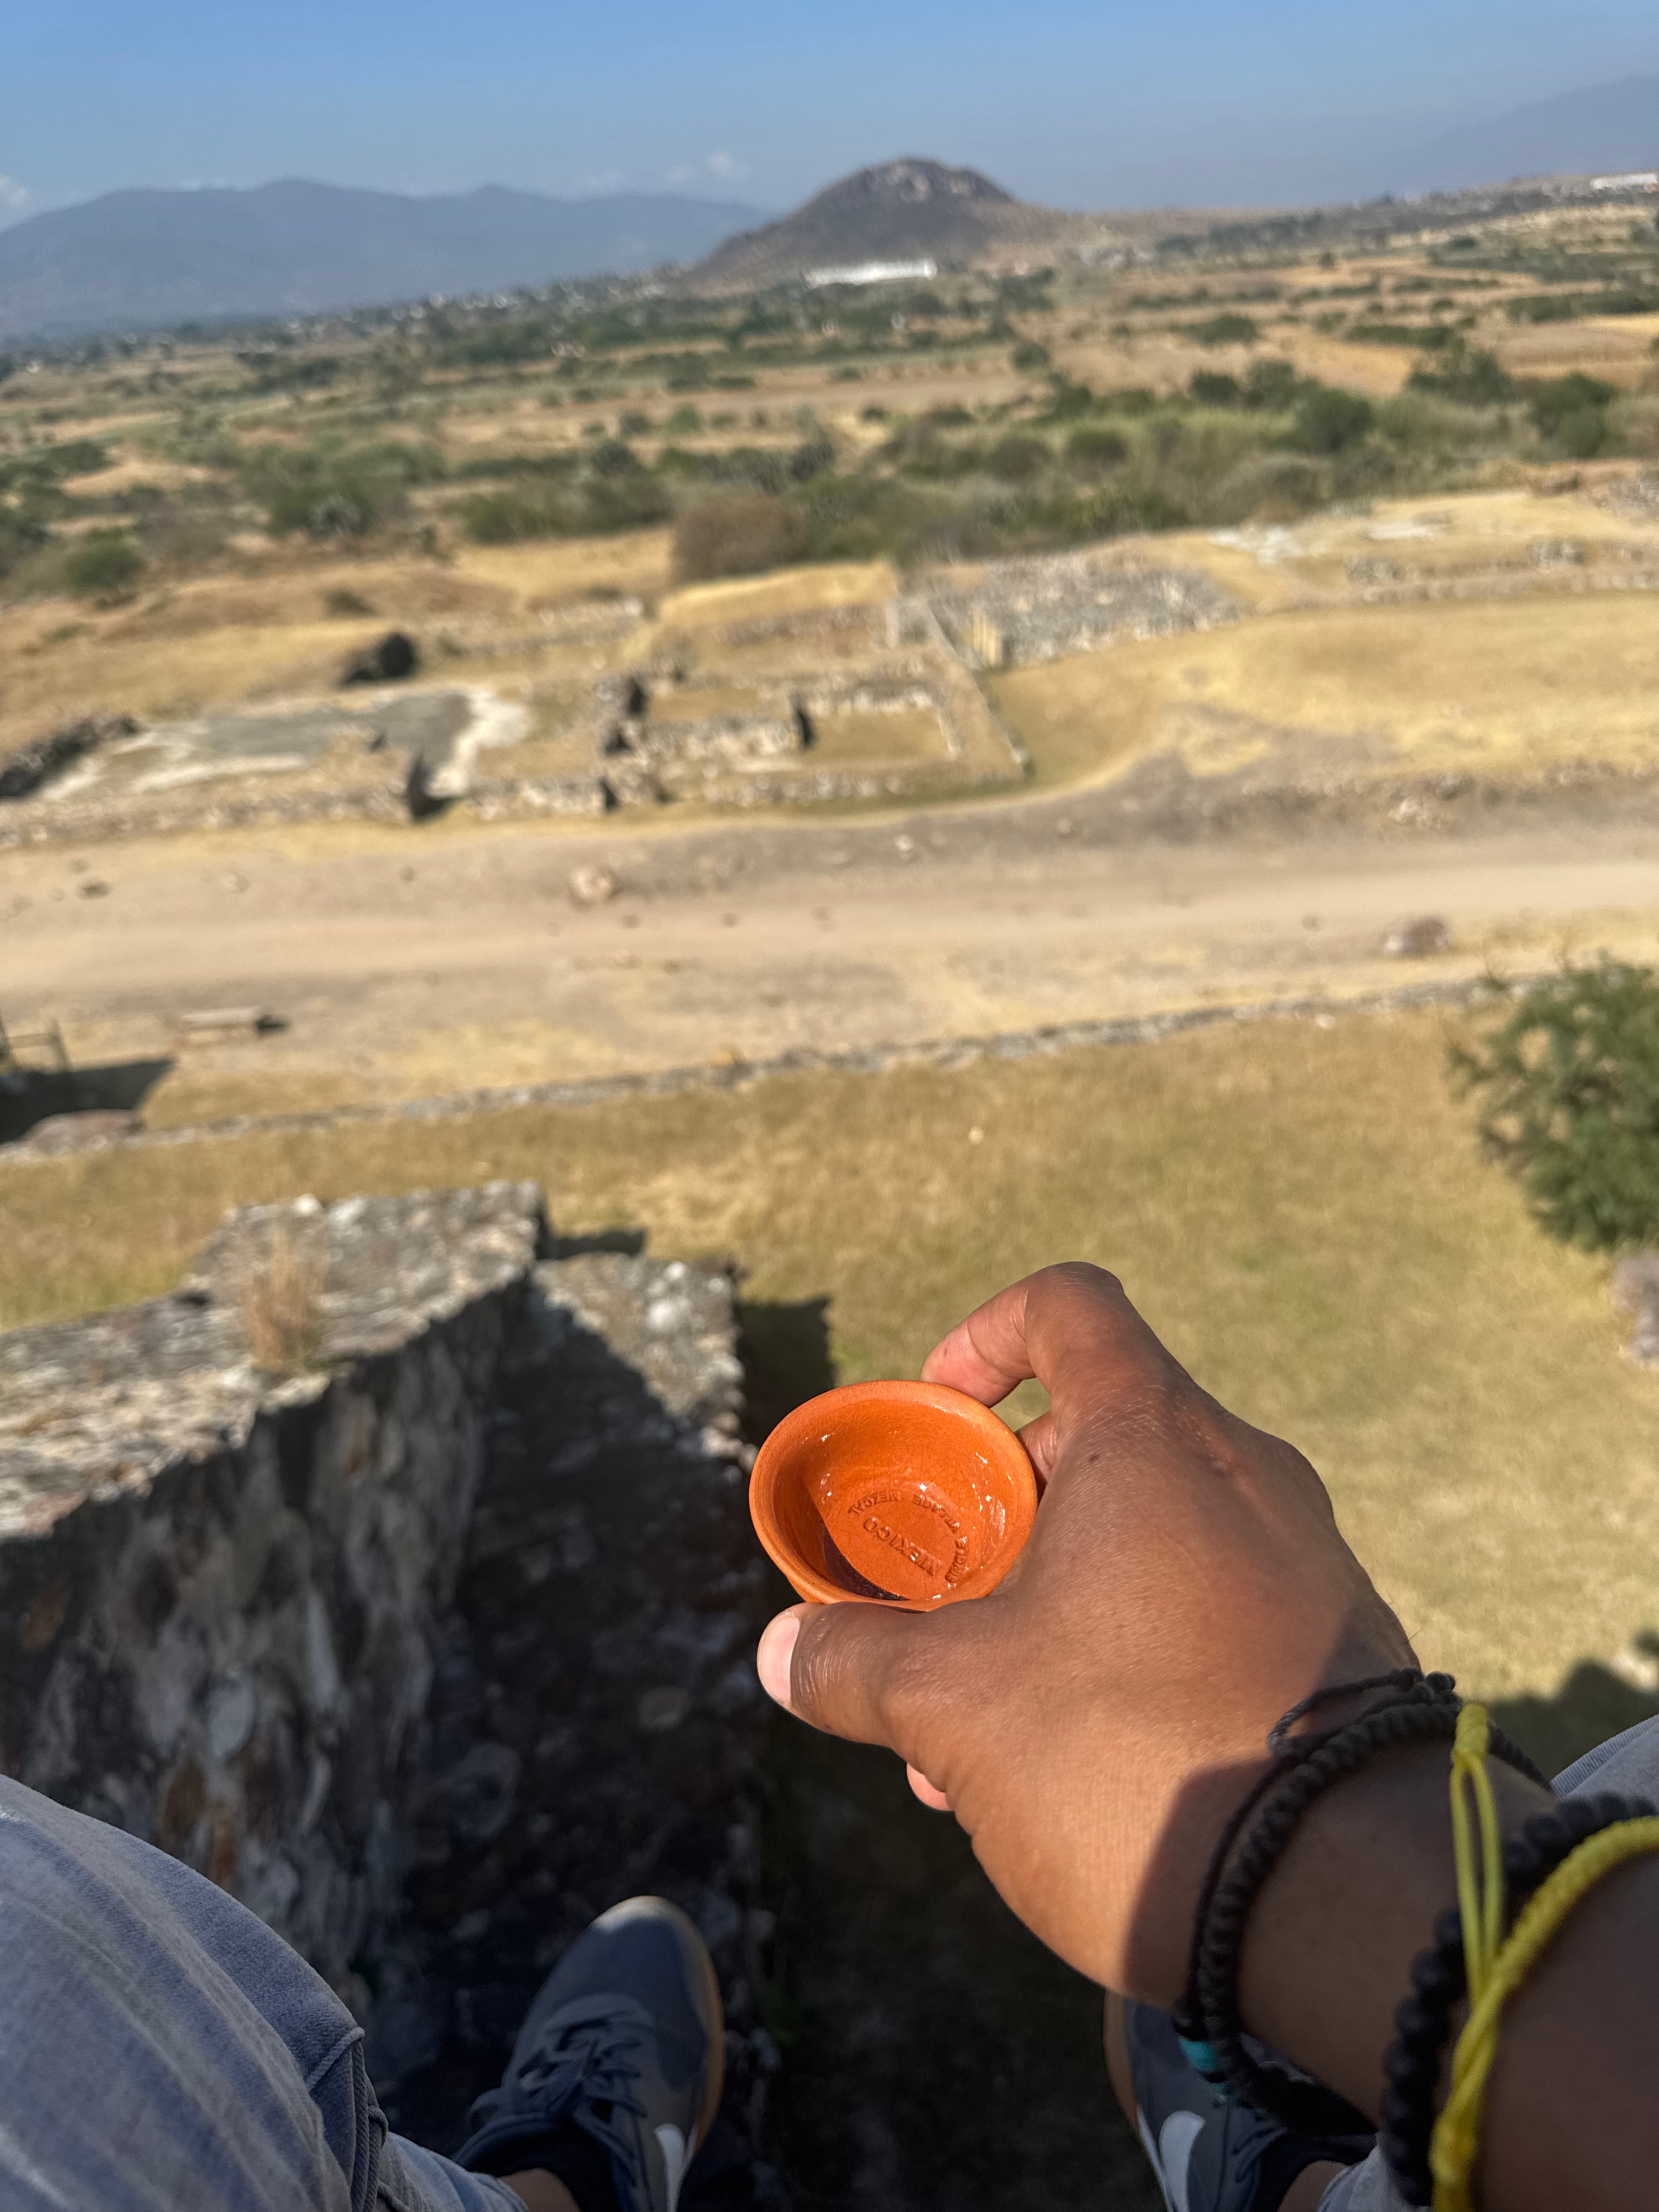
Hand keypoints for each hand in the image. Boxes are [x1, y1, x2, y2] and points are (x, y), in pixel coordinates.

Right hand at [755, 1262, 1413, 1998]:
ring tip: (981, 1737)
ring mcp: (1305, 1566)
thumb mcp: (958, 1706)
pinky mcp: (1338, 1655)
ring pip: (1149, 1544)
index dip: (983, 1336)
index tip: (936, 1415)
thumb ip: (859, 1663)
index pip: (1068, 1308)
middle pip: (1100, 1438)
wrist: (1354, 1906)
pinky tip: (1074, 1778)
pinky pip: (1210, 1616)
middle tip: (940, 1613)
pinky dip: (1129, 1658)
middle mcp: (1246, 1478)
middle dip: (999, 1518)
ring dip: (1052, 1609)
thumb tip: (783, 1653)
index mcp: (1157, 1439)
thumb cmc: (1136, 1755)